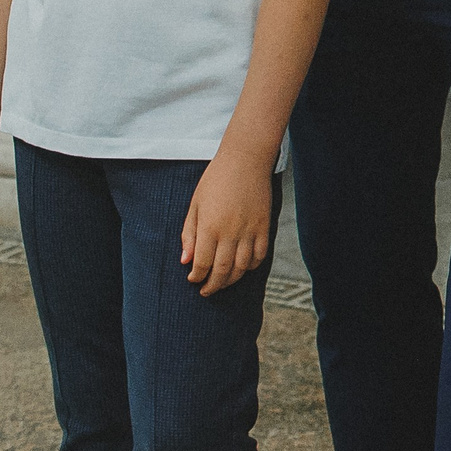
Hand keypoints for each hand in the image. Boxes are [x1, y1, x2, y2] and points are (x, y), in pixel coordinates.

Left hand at [181, 148, 273, 297]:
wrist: (245, 159)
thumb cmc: (216, 180)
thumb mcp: (195, 204)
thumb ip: (189, 234)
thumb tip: (186, 261)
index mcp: (210, 227)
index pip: (202, 264)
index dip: (196, 277)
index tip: (192, 279)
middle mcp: (230, 232)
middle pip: (221, 271)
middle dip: (212, 286)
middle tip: (206, 291)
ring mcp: (250, 231)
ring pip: (242, 268)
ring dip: (231, 280)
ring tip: (222, 282)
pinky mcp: (264, 227)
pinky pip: (260, 256)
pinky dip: (251, 267)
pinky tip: (243, 268)